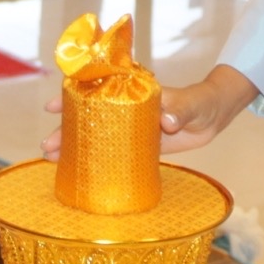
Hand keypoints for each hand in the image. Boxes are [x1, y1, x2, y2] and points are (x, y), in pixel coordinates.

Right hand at [39, 64, 258, 159]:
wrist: (216, 114)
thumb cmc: (202, 101)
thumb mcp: (191, 103)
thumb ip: (179, 110)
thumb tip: (166, 122)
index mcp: (134, 92)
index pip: (97, 91)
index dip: (73, 98)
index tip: (51, 106)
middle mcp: (129, 109)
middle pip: (92, 118)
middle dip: (67, 131)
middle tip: (47, 146)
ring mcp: (134, 127)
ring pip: (100, 137)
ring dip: (78, 148)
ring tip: (53, 160)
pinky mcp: (144, 146)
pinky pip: (119, 154)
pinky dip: (102, 161)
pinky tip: (85, 172)